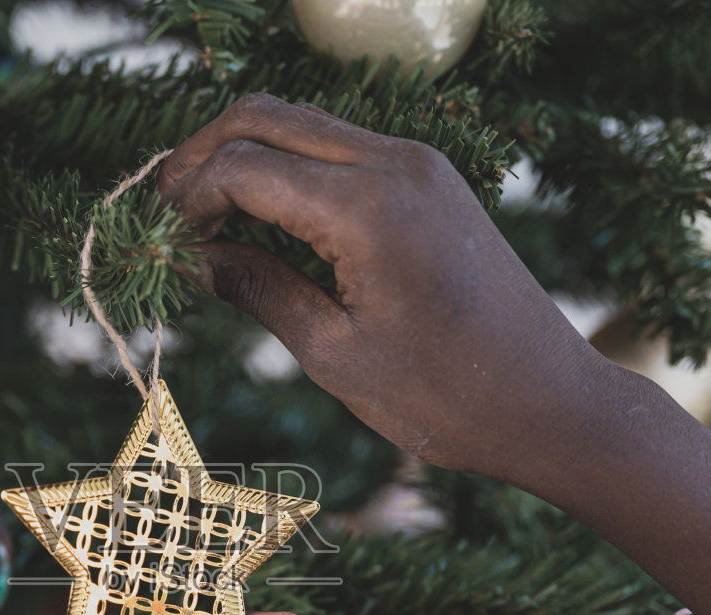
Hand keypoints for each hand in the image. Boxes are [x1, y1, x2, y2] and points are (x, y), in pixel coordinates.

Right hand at [157, 91, 600, 481]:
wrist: (550, 402)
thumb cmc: (444, 397)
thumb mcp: (334, 354)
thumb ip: (259, 290)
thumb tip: (195, 257)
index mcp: (368, 208)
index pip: (243, 166)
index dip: (187, 200)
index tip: (160, 245)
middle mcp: (395, 162)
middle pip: (265, 116)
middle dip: (202, 156)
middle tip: (163, 212)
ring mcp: (418, 163)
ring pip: (302, 123)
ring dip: (244, 157)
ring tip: (203, 217)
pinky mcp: (431, 179)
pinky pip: (339, 149)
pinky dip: (288, 169)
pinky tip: (261, 218)